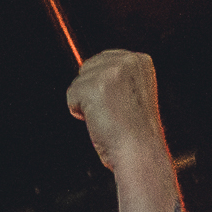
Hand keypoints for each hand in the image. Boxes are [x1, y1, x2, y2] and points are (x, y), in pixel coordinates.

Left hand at [67, 50, 164, 170]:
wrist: (140, 152)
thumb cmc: (137, 134)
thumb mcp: (134, 95)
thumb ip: (118, 79)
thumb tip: (90, 73)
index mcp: (139, 61)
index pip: (104, 60)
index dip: (101, 85)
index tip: (113, 104)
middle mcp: (126, 61)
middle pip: (88, 67)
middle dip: (92, 92)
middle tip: (111, 113)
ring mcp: (110, 72)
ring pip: (79, 82)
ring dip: (86, 104)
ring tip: (107, 118)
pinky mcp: (94, 86)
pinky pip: (71, 95)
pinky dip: (78, 112)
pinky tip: (98, 121)